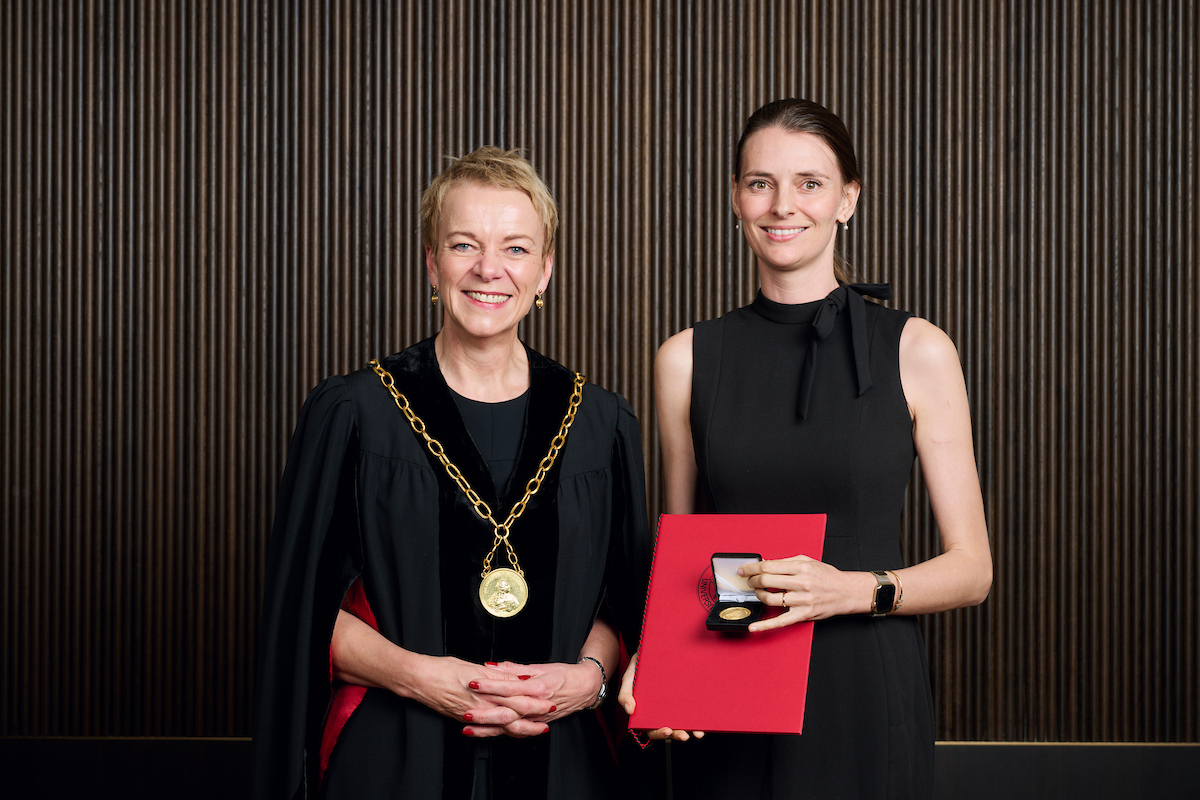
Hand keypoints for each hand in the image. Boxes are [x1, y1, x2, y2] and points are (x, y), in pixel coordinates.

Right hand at [403, 655, 543, 733]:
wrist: (418, 680)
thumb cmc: (442, 669)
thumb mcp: (472, 666)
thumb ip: (496, 674)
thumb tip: (517, 678)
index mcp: (484, 688)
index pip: (514, 694)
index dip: (533, 697)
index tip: (548, 696)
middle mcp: (480, 704)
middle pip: (512, 712)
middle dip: (532, 716)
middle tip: (549, 716)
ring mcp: (472, 714)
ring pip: (502, 725)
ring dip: (520, 728)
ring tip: (535, 729)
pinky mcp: (463, 719)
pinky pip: (486, 730)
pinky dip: (499, 732)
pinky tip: (508, 733)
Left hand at [460, 660, 595, 738]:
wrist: (585, 688)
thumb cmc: (563, 674)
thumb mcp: (540, 667)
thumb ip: (514, 668)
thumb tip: (491, 666)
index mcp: (537, 687)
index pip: (509, 687)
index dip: (490, 686)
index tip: (473, 683)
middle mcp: (537, 705)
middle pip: (507, 711)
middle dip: (484, 713)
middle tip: (464, 711)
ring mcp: (537, 718)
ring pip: (509, 726)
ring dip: (487, 728)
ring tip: (468, 728)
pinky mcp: (537, 724)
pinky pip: (516, 731)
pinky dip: (499, 734)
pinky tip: (484, 735)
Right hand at [617, 651, 704, 741]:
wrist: (654, 648)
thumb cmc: (639, 666)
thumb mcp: (629, 678)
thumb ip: (625, 694)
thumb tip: (630, 710)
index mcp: (646, 710)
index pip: (651, 728)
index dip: (659, 732)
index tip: (667, 730)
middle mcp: (661, 710)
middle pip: (669, 728)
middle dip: (677, 734)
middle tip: (684, 735)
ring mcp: (674, 703)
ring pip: (682, 721)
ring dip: (691, 729)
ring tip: (698, 732)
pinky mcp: (685, 695)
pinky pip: (692, 708)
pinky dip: (698, 715)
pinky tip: (704, 718)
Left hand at [739, 554, 868, 630]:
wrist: (846, 592)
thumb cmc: (827, 576)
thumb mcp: (808, 561)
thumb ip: (786, 562)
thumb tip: (764, 565)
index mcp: (801, 567)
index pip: (768, 566)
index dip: (752, 568)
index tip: (744, 571)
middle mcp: (802, 583)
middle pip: (766, 581)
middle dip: (753, 581)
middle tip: (750, 581)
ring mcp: (802, 600)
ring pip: (770, 599)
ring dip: (759, 595)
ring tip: (759, 592)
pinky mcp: (803, 614)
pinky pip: (780, 621)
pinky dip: (765, 626)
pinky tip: (753, 627)